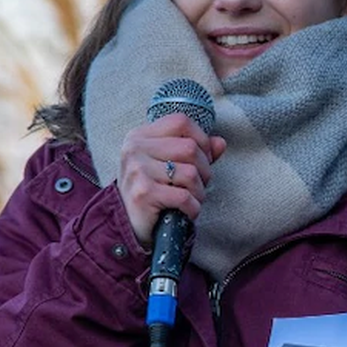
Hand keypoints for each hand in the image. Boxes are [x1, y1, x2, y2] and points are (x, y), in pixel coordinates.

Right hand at [117, 113, 226, 246]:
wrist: (126, 224)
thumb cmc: (151, 191)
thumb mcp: (168, 165)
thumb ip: (195, 151)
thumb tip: (220, 143)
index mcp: (141, 136)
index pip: (181, 122)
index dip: (201, 139)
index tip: (203, 159)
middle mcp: (135, 148)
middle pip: (190, 148)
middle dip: (204, 171)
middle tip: (198, 185)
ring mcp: (137, 170)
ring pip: (190, 173)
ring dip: (199, 192)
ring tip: (191, 199)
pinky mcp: (143, 193)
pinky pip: (184, 196)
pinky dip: (193, 207)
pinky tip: (186, 211)